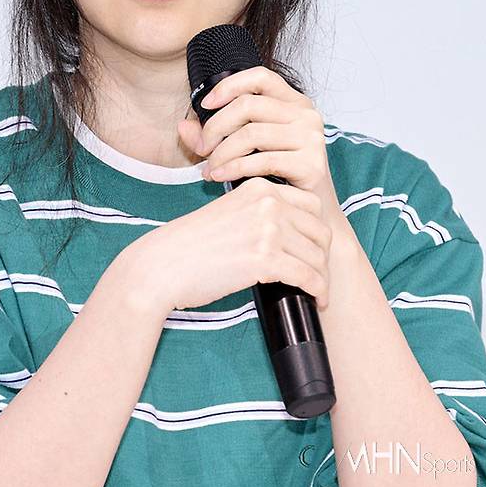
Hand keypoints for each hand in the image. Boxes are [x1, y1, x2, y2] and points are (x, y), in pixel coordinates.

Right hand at [130, 176, 332, 314]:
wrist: (163, 265)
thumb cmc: (190, 245)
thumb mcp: (228, 212)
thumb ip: (257, 212)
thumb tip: (290, 232)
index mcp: (259, 187)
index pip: (311, 204)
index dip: (315, 229)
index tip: (311, 248)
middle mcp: (268, 203)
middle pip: (320, 230)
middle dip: (322, 255)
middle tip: (316, 273)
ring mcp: (268, 230)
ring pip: (318, 256)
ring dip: (322, 277)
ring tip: (316, 291)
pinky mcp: (266, 260)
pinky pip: (309, 276)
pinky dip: (318, 290)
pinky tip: (316, 299)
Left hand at [177, 65, 347, 234]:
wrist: (308, 213)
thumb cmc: (275, 176)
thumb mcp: (241, 148)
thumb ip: (212, 136)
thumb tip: (182, 126)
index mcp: (293, 102)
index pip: (260, 76)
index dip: (229, 86)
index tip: (205, 105)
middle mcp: (306, 114)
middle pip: (248, 105)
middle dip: (216, 127)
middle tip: (202, 149)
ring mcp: (311, 138)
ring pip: (251, 133)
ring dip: (222, 152)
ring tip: (209, 168)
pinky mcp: (311, 164)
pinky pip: (262, 160)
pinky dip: (233, 168)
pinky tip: (220, 176)